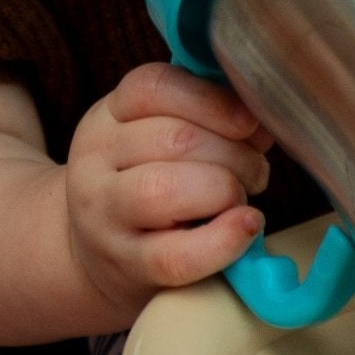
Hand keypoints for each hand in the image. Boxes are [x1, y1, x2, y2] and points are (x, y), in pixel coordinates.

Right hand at [62, 64, 272, 319]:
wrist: (92, 255)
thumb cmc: (146, 181)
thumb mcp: (155, 134)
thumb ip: (202, 114)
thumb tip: (262, 121)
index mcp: (109, 115)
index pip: (155, 87)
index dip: (214, 100)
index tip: (250, 121)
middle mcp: (97, 160)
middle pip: (176, 139)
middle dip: (235, 152)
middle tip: (255, 170)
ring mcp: (105, 216)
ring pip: (169, 190)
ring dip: (227, 190)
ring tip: (241, 198)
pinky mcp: (126, 266)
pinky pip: (177, 256)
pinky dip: (224, 240)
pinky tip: (246, 226)